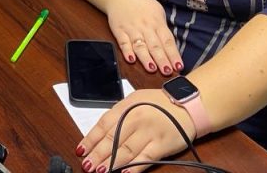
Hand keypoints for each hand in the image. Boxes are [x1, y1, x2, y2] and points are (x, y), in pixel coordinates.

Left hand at [76, 88, 192, 172]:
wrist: (186, 105)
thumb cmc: (157, 103)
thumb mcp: (134, 100)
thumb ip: (118, 115)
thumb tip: (101, 133)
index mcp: (127, 106)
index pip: (104, 124)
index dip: (91, 139)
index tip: (80, 150)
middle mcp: (136, 119)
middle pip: (113, 139)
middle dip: (97, 154)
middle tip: (86, 165)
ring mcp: (149, 133)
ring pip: (126, 151)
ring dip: (111, 163)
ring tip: (99, 171)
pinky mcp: (162, 145)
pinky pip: (145, 158)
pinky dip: (134, 167)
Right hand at [106, 0, 182, 76]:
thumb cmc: (141, 4)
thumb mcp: (157, 11)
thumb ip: (163, 28)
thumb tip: (170, 47)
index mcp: (157, 22)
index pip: (167, 41)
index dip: (173, 54)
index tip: (179, 66)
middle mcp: (145, 26)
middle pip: (155, 45)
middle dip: (162, 60)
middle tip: (168, 72)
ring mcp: (131, 29)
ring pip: (140, 46)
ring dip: (146, 58)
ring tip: (152, 69)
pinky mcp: (119, 31)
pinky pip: (123, 42)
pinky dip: (127, 51)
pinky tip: (131, 59)